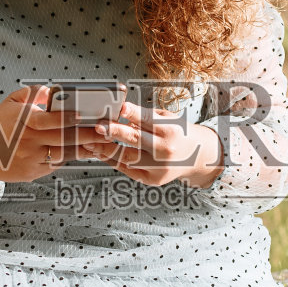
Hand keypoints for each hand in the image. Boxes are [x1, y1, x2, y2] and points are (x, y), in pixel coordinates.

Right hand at [0, 86, 104, 190]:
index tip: (84, 114)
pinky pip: (57, 163)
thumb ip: (31, 94)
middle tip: (107, 129)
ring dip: (85, 148)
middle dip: (87, 134)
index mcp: (22, 121)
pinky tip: (87, 151)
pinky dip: (72, 157)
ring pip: (64, 153)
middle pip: (63, 138)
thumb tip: (52, 90)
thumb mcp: (10, 104)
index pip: (48, 119)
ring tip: (104, 141)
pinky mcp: (34, 173)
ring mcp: (31, 159)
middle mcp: (27, 141)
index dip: (67, 117)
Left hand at [78, 99, 223, 188]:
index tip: (120, 107)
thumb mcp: (167, 119)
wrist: (197, 157)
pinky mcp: (153, 179)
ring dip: (106, 150)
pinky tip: (100, 153)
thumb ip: (145, 116)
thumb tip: (119, 111)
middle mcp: (165, 150)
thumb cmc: (178, 132)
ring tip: (90, 142)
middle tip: (98, 126)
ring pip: (127, 158)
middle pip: (136, 140)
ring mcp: (159, 167)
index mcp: (171, 131)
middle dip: (115, 132)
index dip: (134, 114)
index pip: (148, 120)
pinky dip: (113, 161)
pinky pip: (128, 170)